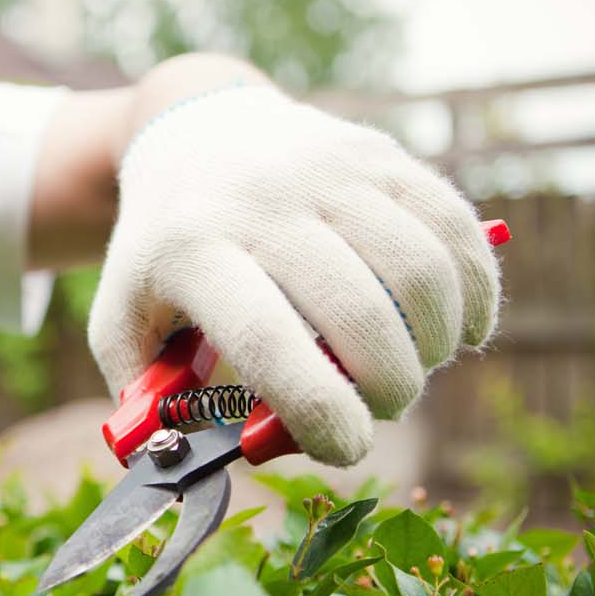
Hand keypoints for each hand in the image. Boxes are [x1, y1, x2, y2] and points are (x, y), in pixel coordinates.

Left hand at [86, 85, 500, 465]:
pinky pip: (453, 228)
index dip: (317, 408)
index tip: (344, 449)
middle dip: (388, 388)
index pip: (265, 338)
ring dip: (434, 345)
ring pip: (418, 272)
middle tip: (378, 408)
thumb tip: (185, 462)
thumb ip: (143, 394)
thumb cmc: (163, 250)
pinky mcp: (378, 154)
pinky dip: (473, 292)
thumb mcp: (121, 314)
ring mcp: (326, 169)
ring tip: (410, 368)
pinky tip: (458, 329)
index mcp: (191, 250)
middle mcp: (262, 201)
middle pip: (359, 311)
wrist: (193, 133)